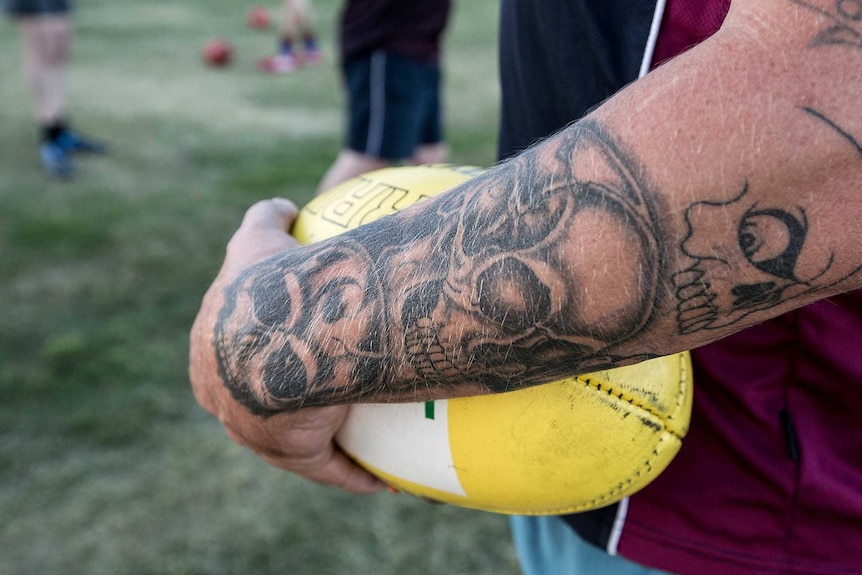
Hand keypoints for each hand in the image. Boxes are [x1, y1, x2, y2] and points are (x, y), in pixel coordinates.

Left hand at [189, 198, 384, 493]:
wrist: (285, 333)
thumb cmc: (270, 283)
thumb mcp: (261, 237)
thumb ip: (266, 218)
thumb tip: (285, 208)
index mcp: (211, 350)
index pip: (228, 357)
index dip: (254, 355)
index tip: (282, 351)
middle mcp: (225, 397)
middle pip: (256, 405)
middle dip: (282, 408)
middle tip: (318, 399)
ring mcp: (253, 429)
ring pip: (291, 441)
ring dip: (320, 443)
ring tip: (351, 440)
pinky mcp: (288, 452)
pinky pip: (326, 467)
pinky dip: (353, 473)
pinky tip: (380, 480)